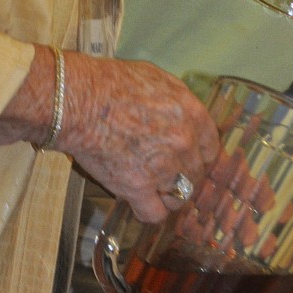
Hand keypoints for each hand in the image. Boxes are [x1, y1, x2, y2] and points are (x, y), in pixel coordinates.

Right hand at [61, 55, 221, 222]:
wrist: (81, 101)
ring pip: (179, 197)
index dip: (198, 155)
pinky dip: (148, 210)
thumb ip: (177, 102)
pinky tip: (140, 201)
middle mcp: (183, 144)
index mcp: (191, 114)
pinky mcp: (138, 188)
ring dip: (167, 194)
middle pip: (196, 174)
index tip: (189, 158)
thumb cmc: (113, 83)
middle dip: (182, 174)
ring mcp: (163, 168)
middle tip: (163, 170)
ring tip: (152, 187)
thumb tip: (182, 116)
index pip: (211, 147)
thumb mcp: (157, 79)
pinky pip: (154, 214)